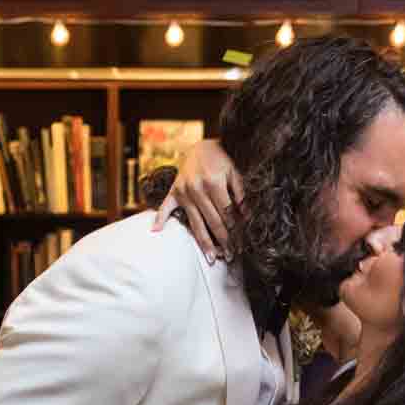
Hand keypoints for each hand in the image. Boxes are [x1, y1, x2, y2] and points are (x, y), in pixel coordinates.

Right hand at [155, 139, 240, 257]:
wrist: (201, 146)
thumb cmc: (221, 160)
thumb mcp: (235, 172)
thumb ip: (241, 194)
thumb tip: (248, 217)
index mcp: (213, 182)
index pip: (227, 213)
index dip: (236, 231)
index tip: (241, 246)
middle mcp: (197, 189)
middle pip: (213, 222)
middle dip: (223, 241)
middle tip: (230, 257)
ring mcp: (183, 192)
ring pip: (195, 223)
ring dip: (204, 243)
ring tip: (212, 258)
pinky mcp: (174, 192)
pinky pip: (166, 207)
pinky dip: (159, 218)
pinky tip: (156, 231)